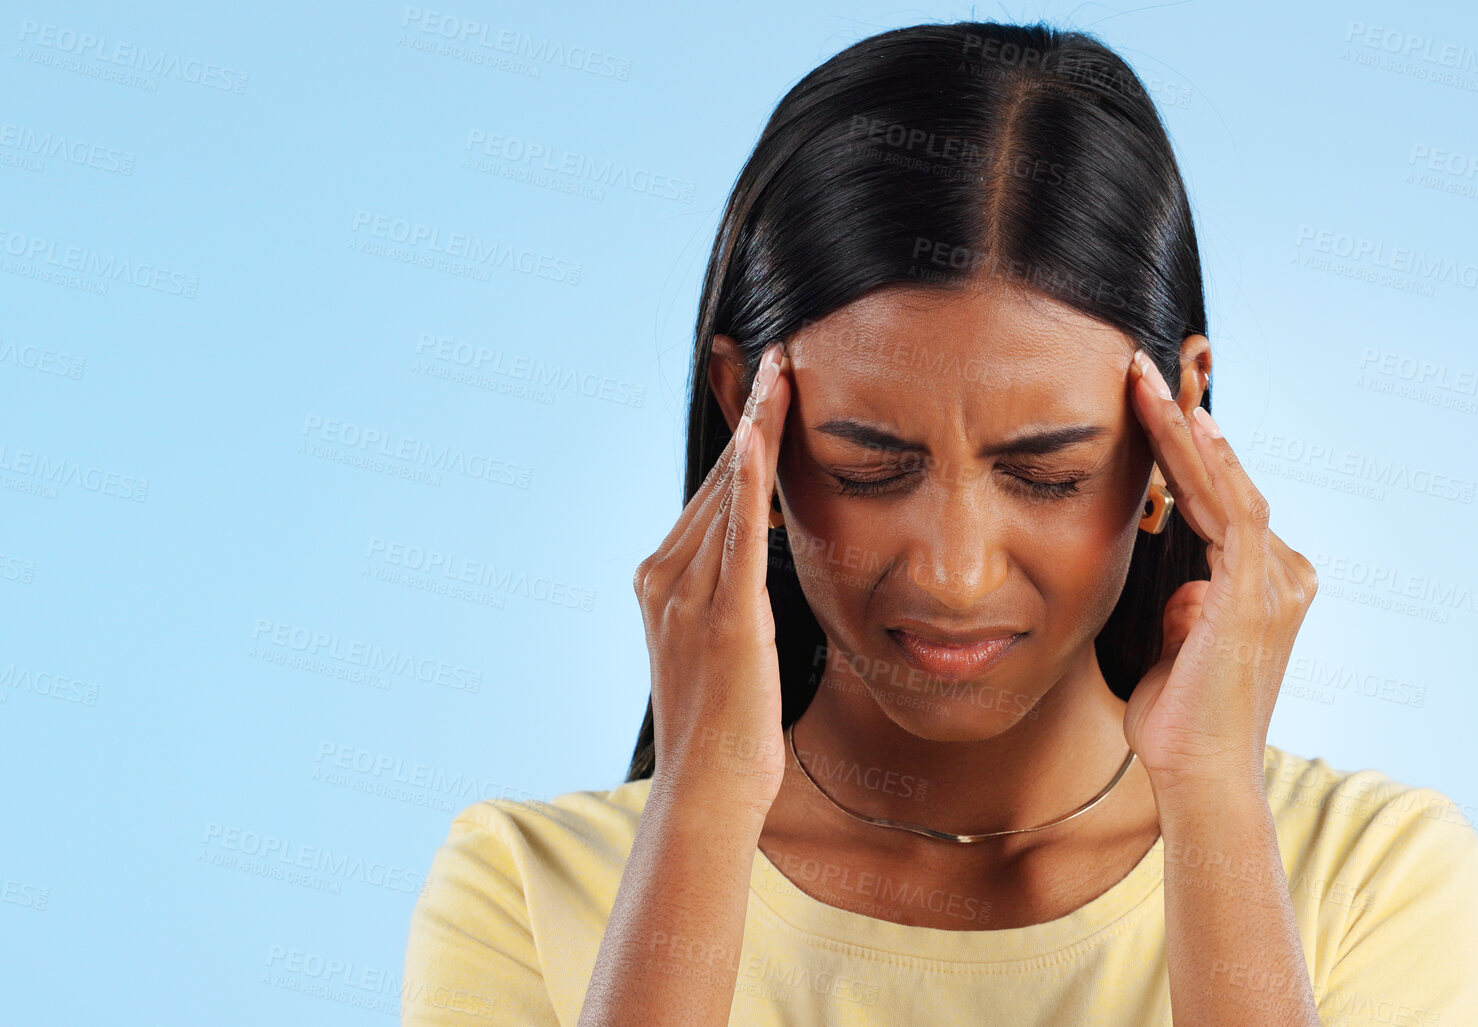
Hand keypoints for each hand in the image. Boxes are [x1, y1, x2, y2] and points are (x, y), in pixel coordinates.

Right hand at [632, 343, 793, 808]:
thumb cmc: (728, 725)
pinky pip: (737, 535)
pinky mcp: (723, 617)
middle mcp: (663, 575)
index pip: (712, 488)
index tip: (765, 381)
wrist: (710, 788)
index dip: (742, 432)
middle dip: (750, 412)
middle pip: (717, 476)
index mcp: (661, 578)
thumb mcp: (727, 642)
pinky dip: (748, 482)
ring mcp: (687, 595)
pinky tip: (760, 437)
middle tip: (780, 351)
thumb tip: (763, 547)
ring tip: (784, 373)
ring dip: (756, 428)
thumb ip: (733, 589)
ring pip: (727, 491)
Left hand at [1121, 348, 1318, 792]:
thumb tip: (1182, 583)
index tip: (1150, 403)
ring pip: (1228, 486)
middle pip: (1229, 481)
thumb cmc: (1180, 724)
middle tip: (1144, 368)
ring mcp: (1276, 583)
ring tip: (1143, 380)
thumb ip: (1183, 606)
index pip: (1222, 502)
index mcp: (1268, 585)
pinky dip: (1200, 467)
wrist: (1200, 777)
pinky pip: (1226, 513)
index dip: (1187, 451)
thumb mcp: (1175, 645)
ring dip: (1183, 430)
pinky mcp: (1254, 594)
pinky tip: (1179, 427)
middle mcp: (1285, 576)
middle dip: (1185, 422)